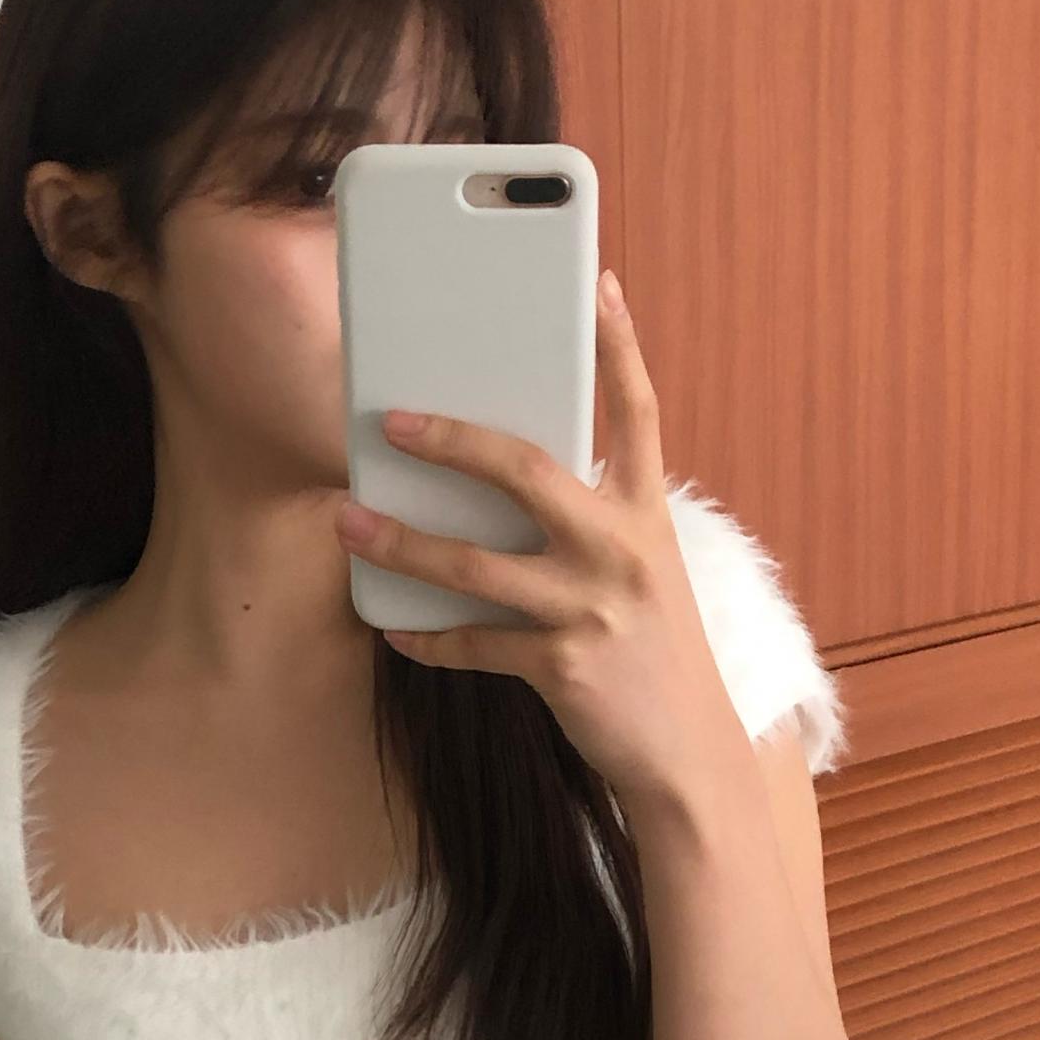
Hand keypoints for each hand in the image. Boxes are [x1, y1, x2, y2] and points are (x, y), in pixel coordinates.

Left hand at [333, 268, 751, 802]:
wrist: (689, 756)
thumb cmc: (654, 657)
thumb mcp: (643, 575)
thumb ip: (592, 525)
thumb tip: (508, 484)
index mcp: (646, 516)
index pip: (638, 410)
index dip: (619, 345)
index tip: (598, 283)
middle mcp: (622, 551)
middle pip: (528, 471)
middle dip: (452, 441)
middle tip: (393, 420)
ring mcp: (591, 609)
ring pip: (476, 565)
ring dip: (402, 545)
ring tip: (349, 524)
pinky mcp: (562, 667)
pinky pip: (473, 645)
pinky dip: (427, 638)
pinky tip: (392, 629)